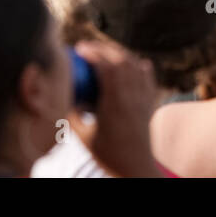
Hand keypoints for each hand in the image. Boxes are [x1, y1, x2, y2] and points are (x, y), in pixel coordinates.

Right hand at [70, 39, 160, 177]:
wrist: (137, 169)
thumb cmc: (108, 155)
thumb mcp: (83, 137)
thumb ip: (73, 116)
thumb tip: (65, 97)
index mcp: (115, 104)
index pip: (106, 67)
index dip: (93, 53)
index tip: (79, 48)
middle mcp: (132, 97)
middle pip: (121, 60)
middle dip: (104, 48)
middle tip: (88, 47)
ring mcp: (143, 99)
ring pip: (135, 65)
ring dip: (119, 54)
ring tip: (104, 53)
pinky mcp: (150, 104)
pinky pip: (147, 77)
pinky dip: (139, 66)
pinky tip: (133, 63)